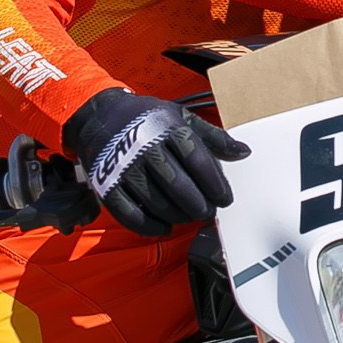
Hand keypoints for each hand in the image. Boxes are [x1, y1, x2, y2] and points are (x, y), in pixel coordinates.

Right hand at [62, 89, 250, 237]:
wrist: (99, 115)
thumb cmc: (147, 118)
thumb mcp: (180, 117)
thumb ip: (212, 137)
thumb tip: (244, 152)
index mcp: (167, 128)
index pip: (198, 160)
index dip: (215, 184)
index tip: (225, 199)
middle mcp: (145, 147)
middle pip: (179, 185)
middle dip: (199, 205)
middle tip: (208, 212)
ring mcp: (123, 168)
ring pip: (157, 202)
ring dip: (177, 216)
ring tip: (188, 217)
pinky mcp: (106, 185)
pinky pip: (130, 214)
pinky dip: (149, 226)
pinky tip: (163, 227)